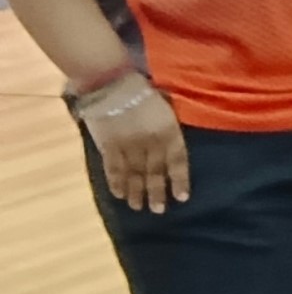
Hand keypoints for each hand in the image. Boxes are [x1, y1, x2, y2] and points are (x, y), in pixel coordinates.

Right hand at [71, 69, 187, 215]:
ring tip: (138, 207)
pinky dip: (116, 182)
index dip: (179, 180)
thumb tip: (173, 146)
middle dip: (156, 193)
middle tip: (158, 210)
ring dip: (136, 192)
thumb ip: (169, 129)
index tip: (181, 197)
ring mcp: (128, 146)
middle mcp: (150, 142)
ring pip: (134, 174)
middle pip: (155, 172)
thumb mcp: (166, 108)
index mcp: (168, 131)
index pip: (177, 160)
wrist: (111, 83)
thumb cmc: (142, 92)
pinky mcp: (108, 146)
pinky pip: (113, 169)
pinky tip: (119, 195)